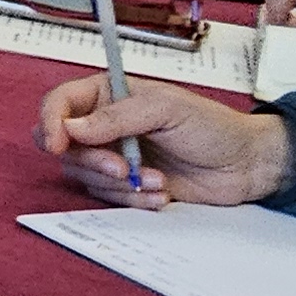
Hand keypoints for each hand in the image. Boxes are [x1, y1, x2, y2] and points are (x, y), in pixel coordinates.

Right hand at [37, 77, 291, 207]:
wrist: (245, 165)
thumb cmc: (212, 126)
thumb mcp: (166, 110)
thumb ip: (116, 117)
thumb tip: (71, 128)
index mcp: (109, 95)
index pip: (60, 104)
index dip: (50, 123)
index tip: (56, 145)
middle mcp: (105, 126)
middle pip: (66, 147)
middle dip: (92, 162)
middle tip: (122, 169)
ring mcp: (114, 157)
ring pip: (84, 177)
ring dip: (120, 184)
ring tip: (159, 180)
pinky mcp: (127, 186)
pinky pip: (109, 199)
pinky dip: (134, 200)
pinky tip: (162, 193)